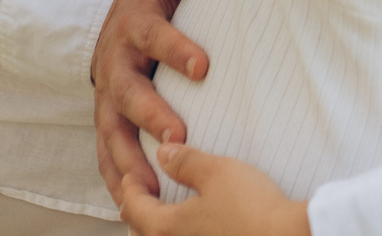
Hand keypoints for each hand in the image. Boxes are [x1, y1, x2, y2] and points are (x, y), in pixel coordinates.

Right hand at [91, 0, 211, 200]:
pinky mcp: (106, 125)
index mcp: (134, 26)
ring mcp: (107, 100)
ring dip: (132, 163)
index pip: (154, 37)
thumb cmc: (152, 1)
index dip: (176, 49)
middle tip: (179, 139)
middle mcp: (116, 66)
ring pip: (113, 135)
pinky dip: (117, 184)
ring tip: (152, 191)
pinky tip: (134, 208)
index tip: (202, 66)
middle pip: (130, 94)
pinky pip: (107, 158)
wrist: (113, 23)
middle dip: (152, 117)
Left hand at [115, 143, 308, 235]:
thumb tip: (163, 155)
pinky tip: (192, 228)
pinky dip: (178, 235)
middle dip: (137, 212)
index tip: (130, 176)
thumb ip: (185, 162)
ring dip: (157, 228)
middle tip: (139, 196)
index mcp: (167, 227)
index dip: (130, 188)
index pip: (135, 207)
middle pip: (143, 233)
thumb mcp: (216, 172)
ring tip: (163, 214)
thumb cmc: (251, 207)